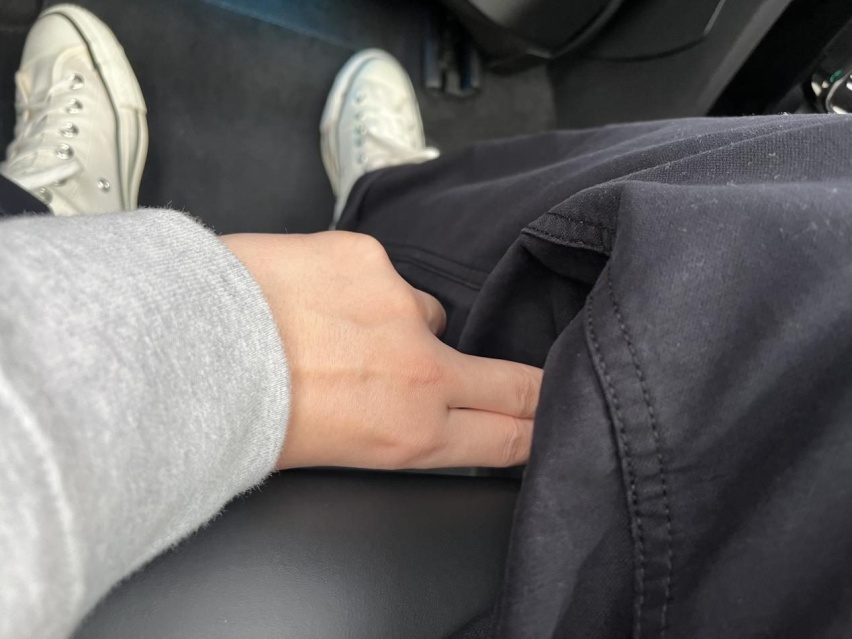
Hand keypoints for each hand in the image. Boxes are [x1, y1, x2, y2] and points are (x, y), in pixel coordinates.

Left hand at [221, 231, 541, 469]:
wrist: (185, 346)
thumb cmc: (239, 412)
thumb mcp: (329, 451)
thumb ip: (387, 430)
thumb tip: (408, 412)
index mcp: (408, 433)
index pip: (506, 435)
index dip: (532, 430)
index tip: (541, 422)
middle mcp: (419, 372)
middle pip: (514, 383)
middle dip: (531, 389)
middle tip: (536, 386)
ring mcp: (400, 308)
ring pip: (430, 317)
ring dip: (402, 327)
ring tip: (339, 330)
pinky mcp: (368, 257)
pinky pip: (381, 276)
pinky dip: (356, 288)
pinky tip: (313, 295)